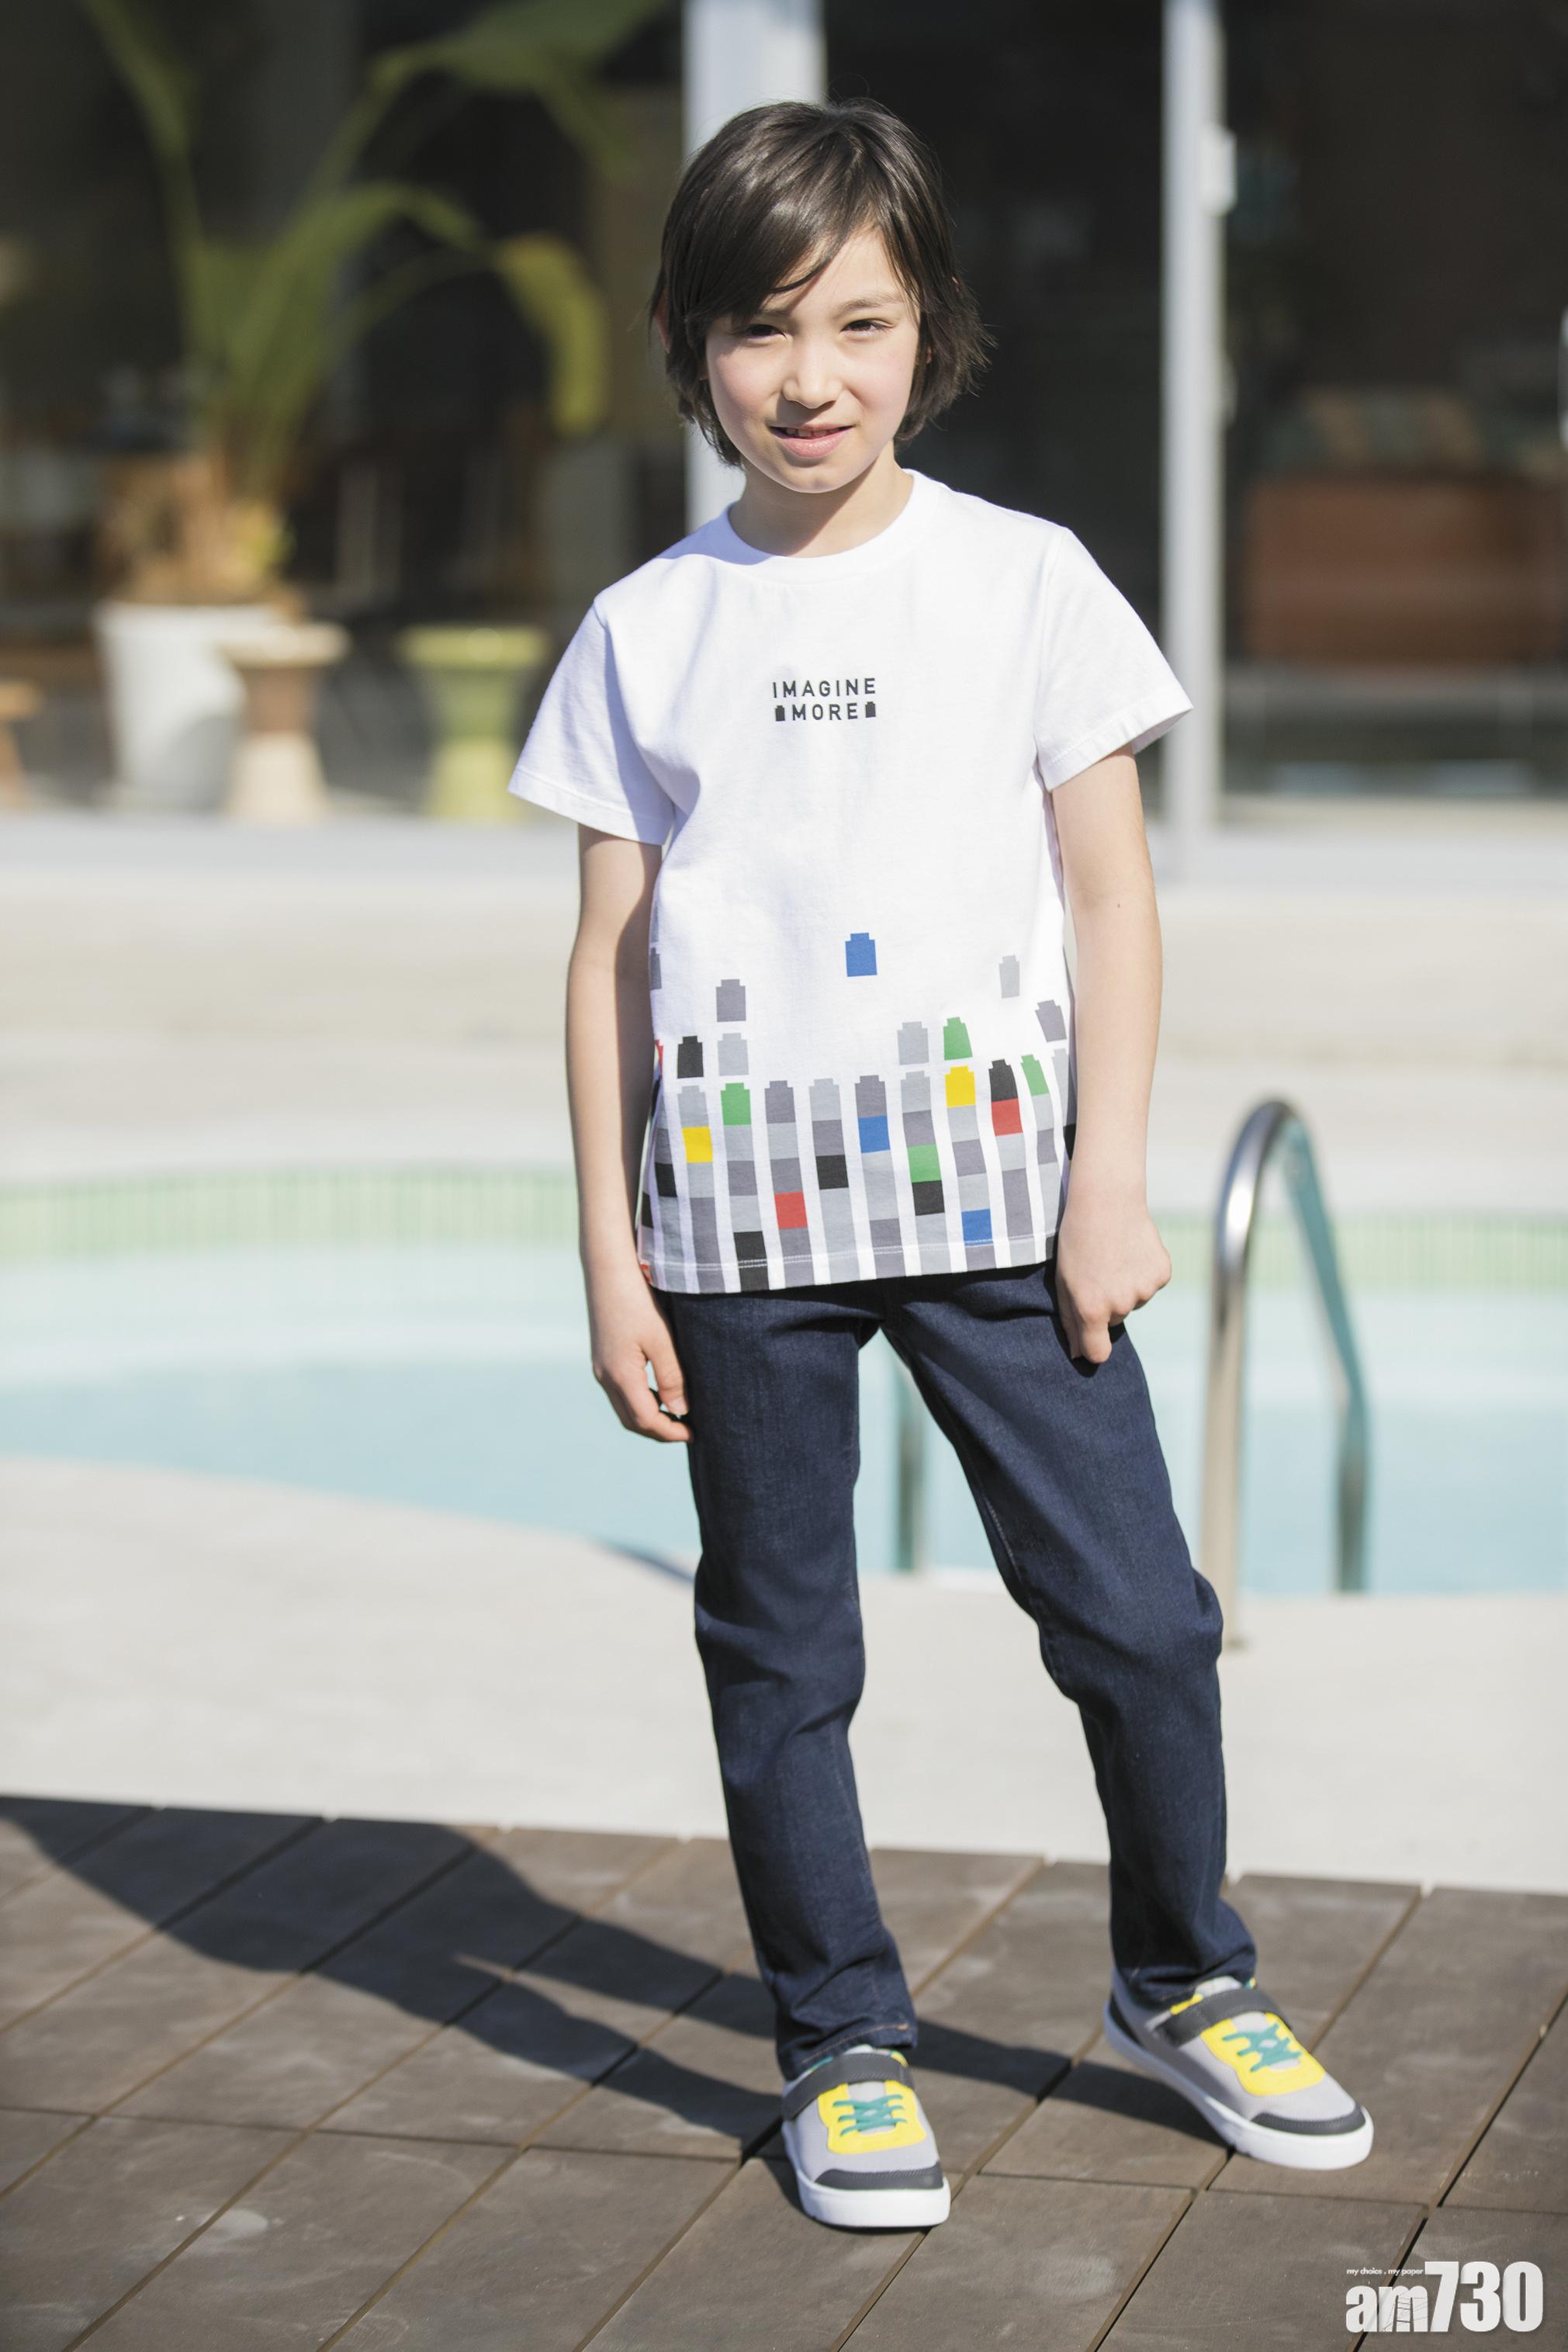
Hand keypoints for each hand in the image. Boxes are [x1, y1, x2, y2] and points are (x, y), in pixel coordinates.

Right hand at [585, 1259, 691, 1440]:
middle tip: (687, 1430)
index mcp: (620, 1375)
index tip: (694, 1434)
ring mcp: (600, 1367)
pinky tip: (659, 1392)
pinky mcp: (601, 1357)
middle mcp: (604, 1376)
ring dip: (649, 1417)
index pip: (645, 1420)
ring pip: (624, 1408)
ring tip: (677, 1415)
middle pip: (631, 1420)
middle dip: (659, 1431)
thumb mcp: (662, 1338)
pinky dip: (640, 1401)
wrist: (607, 1268)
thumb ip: (671, 1377)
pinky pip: (620, 1392)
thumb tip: (680, 1411)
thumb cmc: (638, 1299)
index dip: (670, 1432)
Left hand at [1053, 1189, 1170, 1364]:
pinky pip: (1151, 1284)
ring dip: (1125, 1285)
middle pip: (1115, 1320)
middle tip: (1097, 1270)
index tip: (1091, 1336)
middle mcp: (1121, 1304)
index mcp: (1092, 1309)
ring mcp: (1145, 1290)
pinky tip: (1131, 1251)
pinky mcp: (1162, 1274)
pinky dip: (1143, 1272)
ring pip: (1134, 1301)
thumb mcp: (1063, 1280)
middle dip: (1106, 1303)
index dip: (1093, 1346)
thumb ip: (1070, 1321)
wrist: (1106, 1200)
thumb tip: (1079, 1355)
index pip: (1098, 1353)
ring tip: (1113, 1256)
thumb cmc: (1077, 1240)